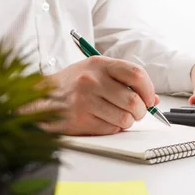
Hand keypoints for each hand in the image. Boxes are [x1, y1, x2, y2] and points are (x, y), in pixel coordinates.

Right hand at [41, 56, 158, 134]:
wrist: (40, 98)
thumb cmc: (75, 85)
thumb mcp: (98, 73)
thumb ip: (126, 82)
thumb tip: (154, 101)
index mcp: (99, 64)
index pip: (136, 74)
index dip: (148, 90)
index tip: (149, 99)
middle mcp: (91, 81)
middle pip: (133, 101)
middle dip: (140, 111)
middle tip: (136, 112)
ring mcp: (84, 101)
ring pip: (125, 118)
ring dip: (127, 121)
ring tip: (118, 116)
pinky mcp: (79, 120)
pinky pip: (111, 129)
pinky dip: (113, 128)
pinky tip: (103, 120)